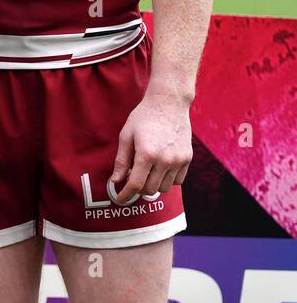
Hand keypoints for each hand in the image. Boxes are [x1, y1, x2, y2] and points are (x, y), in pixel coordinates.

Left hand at [111, 88, 192, 203]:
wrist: (168, 104)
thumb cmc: (143, 118)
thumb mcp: (126, 136)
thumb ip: (121, 161)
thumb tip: (115, 181)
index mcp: (147, 154)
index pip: (135, 184)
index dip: (125, 195)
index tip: (119, 198)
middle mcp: (165, 160)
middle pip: (150, 189)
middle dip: (137, 189)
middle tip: (130, 180)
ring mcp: (179, 160)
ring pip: (165, 188)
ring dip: (153, 185)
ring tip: (145, 172)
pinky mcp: (188, 159)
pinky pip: (178, 181)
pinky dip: (167, 180)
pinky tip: (159, 169)